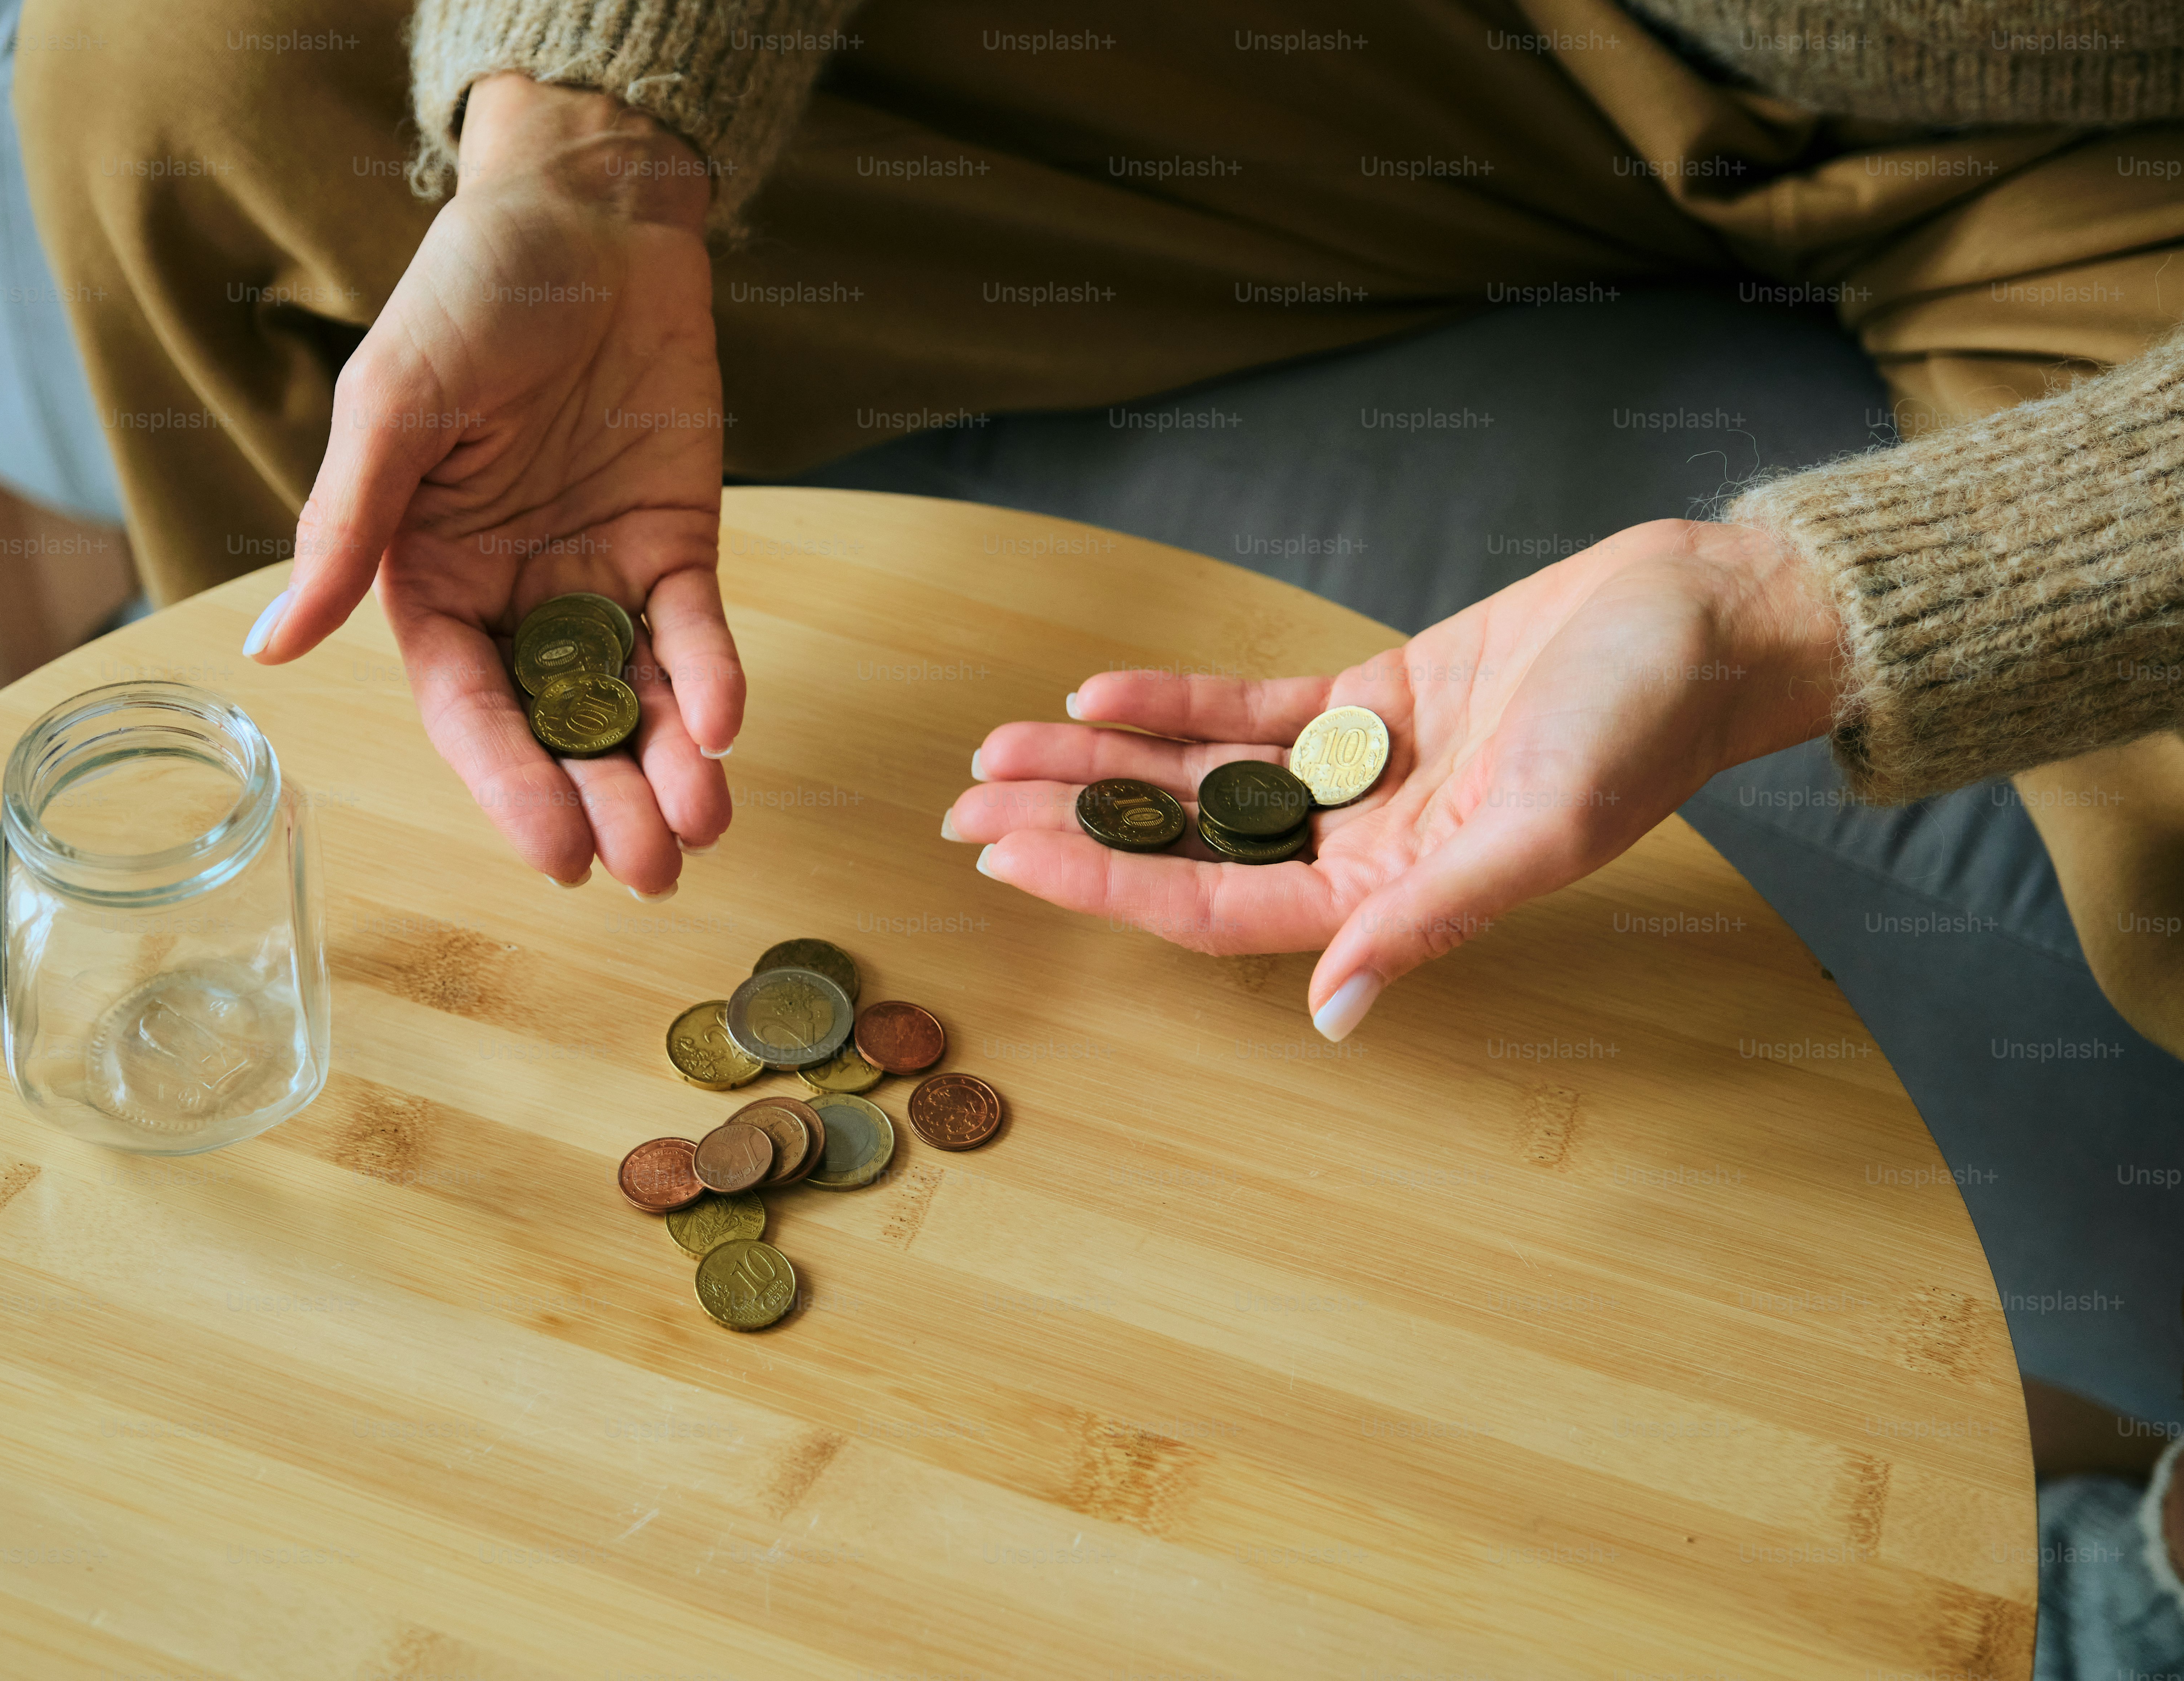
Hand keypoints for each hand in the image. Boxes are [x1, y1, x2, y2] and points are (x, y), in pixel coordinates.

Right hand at [244, 73, 735, 894]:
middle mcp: (516, 595)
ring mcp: (600, 575)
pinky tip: (724, 728)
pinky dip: (714, 681)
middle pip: (559, 726)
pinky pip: (694, 631)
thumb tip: (270, 645)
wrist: (587, 215)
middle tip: (650, 871)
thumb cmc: (469, 294)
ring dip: (669, 769)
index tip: (560, 856)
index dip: (510, 786)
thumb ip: (346, 529)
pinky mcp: (676, 545)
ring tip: (704, 830)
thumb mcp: (392, 403)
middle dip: (604, 802)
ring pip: (636, 701)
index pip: (468, 709)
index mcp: (431, 578)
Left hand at [948, 518, 1842, 1036]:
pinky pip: (1253, 712)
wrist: (1705, 621)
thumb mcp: (1541, 825)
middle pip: (1188, 846)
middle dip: (1074, 824)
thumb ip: (1433, 919)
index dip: (1106, 881)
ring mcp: (1364, 776)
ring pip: (1201, 778)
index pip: (1218, 907)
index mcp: (1397, 896)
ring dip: (1103, 763)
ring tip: (998, 747)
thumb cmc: (1644, 724)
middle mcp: (1367, 847)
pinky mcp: (1376, 702)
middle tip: (962, 806)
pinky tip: (1096, 694)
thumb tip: (1335, 1011)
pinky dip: (1176, 703)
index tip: (1007, 853)